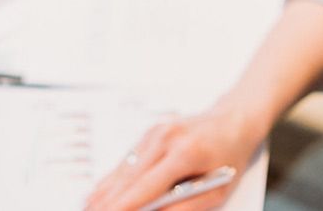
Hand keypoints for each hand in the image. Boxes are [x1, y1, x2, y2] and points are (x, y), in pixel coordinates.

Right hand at [84, 107, 264, 210]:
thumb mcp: (217, 190)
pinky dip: (112, 179)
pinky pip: (126, 161)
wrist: (232, 121)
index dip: (124, 205)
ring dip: (104, 192)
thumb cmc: (229, 156)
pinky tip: (100, 194)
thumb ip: (185, 206)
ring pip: (122, 169)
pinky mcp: (148, 133)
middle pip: (127, 179)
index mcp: (185, 152)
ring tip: (90, 208)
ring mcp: (153, 133)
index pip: (145, 186)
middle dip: (108, 202)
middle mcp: (164, 138)